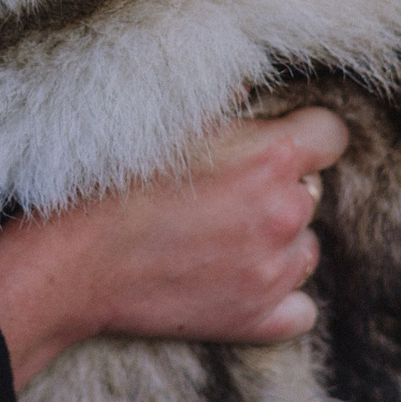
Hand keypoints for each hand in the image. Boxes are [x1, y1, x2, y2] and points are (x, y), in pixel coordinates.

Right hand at [0, 107, 347, 387]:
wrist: (69, 265)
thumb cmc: (107, 184)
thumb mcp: (163, 121)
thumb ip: (222, 98)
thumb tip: (250, 81)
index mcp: (269, 158)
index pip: (331, 135)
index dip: (303, 133)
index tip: (271, 140)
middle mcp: (284, 215)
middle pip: (311, 191)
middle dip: (277, 187)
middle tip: (220, 191)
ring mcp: (274, 274)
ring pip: (304, 248)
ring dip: (276, 241)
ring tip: (218, 236)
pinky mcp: (257, 320)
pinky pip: (300, 308)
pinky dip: (277, 297)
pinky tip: (235, 281)